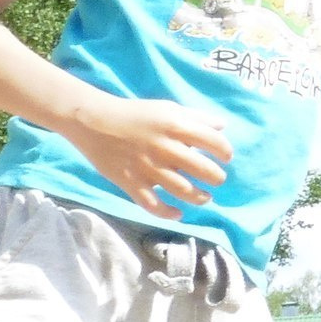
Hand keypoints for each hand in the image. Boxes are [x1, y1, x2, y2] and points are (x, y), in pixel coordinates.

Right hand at [67, 93, 232, 216]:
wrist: (94, 121)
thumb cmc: (136, 114)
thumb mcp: (168, 108)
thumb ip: (196, 117)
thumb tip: (222, 126)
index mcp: (176, 126)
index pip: (214, 142)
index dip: (225, 152)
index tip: (226, 158)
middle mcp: (165, 148)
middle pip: (203, 170)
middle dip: (216, 178)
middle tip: (217, 180)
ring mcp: (148, 168)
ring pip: (182, 190)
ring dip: (199, 197)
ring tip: (205, 197)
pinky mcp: (131, 182)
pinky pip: (152, 205)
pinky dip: (168, 213)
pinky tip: (178, 213)